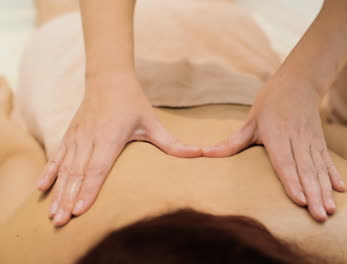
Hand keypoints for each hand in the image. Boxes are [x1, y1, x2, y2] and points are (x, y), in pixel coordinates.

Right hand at [37, 72, 200, 225]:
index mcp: (110, 136)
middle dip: (69, 198)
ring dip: (58, 191)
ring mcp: (77, 136)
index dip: (89, 189)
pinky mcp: (70, 134)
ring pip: (65, 168)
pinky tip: (41, 188)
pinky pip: (57, 156)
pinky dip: (49, 172)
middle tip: (62, 221)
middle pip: (78, 173)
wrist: (108, 78)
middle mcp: (90, 138)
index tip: (80, 209)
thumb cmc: (132, 102)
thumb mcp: (153, 122)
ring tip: (53, 213)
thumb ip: (172, 143)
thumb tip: (197, 154)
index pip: (99, 168)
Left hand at [202, 76, 345, 221]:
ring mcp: (311, 140)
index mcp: (277, 134)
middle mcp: (296, 139)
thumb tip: (205, 153)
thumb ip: (232, 141)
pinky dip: (335, 175)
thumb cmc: (270, 102)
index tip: (300, 201)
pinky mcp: (320, 141)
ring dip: (325, 190)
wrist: (298, 82)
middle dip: (313, 195)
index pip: (285, 162)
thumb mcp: (250, 120)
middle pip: (306, 170)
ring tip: (330, 211)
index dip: (292, 182)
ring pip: (319, 168)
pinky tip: (342, 190)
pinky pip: (329, 160)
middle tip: (319, 217)